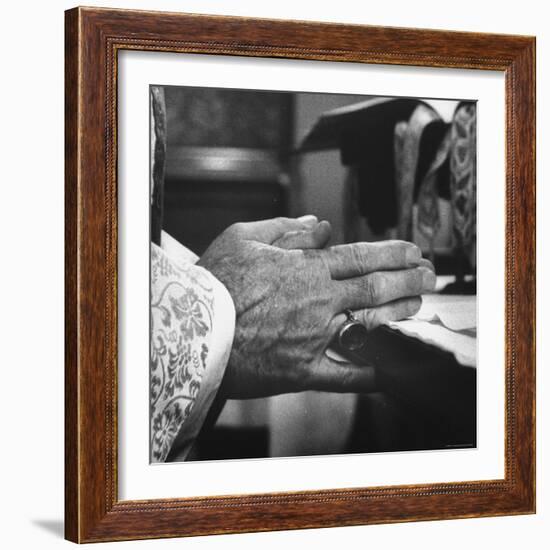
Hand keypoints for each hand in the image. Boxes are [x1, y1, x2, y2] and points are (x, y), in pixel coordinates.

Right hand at [198, 217, 434, 398]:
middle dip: (409, 279)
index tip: (413, 251)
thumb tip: (320, 226)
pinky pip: (343, 376)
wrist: (192, 331)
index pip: (362, 257)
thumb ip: (286, 231)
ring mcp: (315, 338)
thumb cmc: (215, 283)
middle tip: (429, 275)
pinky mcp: (303, 370)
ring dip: (399, 313)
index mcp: (306, 270)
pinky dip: (367, 375)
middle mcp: (319, 302)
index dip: (393, 253)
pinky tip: (387, 373)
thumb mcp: (243, 238)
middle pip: (376, 288)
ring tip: (420, 304)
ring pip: (369, 323)